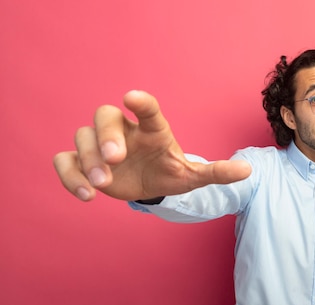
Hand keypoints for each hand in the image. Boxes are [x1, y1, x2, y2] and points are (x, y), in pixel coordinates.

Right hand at [53, 90, 250, 201]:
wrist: (151, 187)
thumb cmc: (171, 173)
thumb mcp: (193, 176)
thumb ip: (217, 172)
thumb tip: (248, 172)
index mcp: (153, 130)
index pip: (147, 109)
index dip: (140, 102)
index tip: (131, 98)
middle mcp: (125, 132)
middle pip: (105, 116)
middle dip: (106, 135)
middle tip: (115, 158)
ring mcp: (101, 146)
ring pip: (82, 136)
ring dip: (89, 159)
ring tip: (102, 184)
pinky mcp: (84, 163)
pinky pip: (65, 160)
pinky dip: (69, 175)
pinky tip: (86, 194)